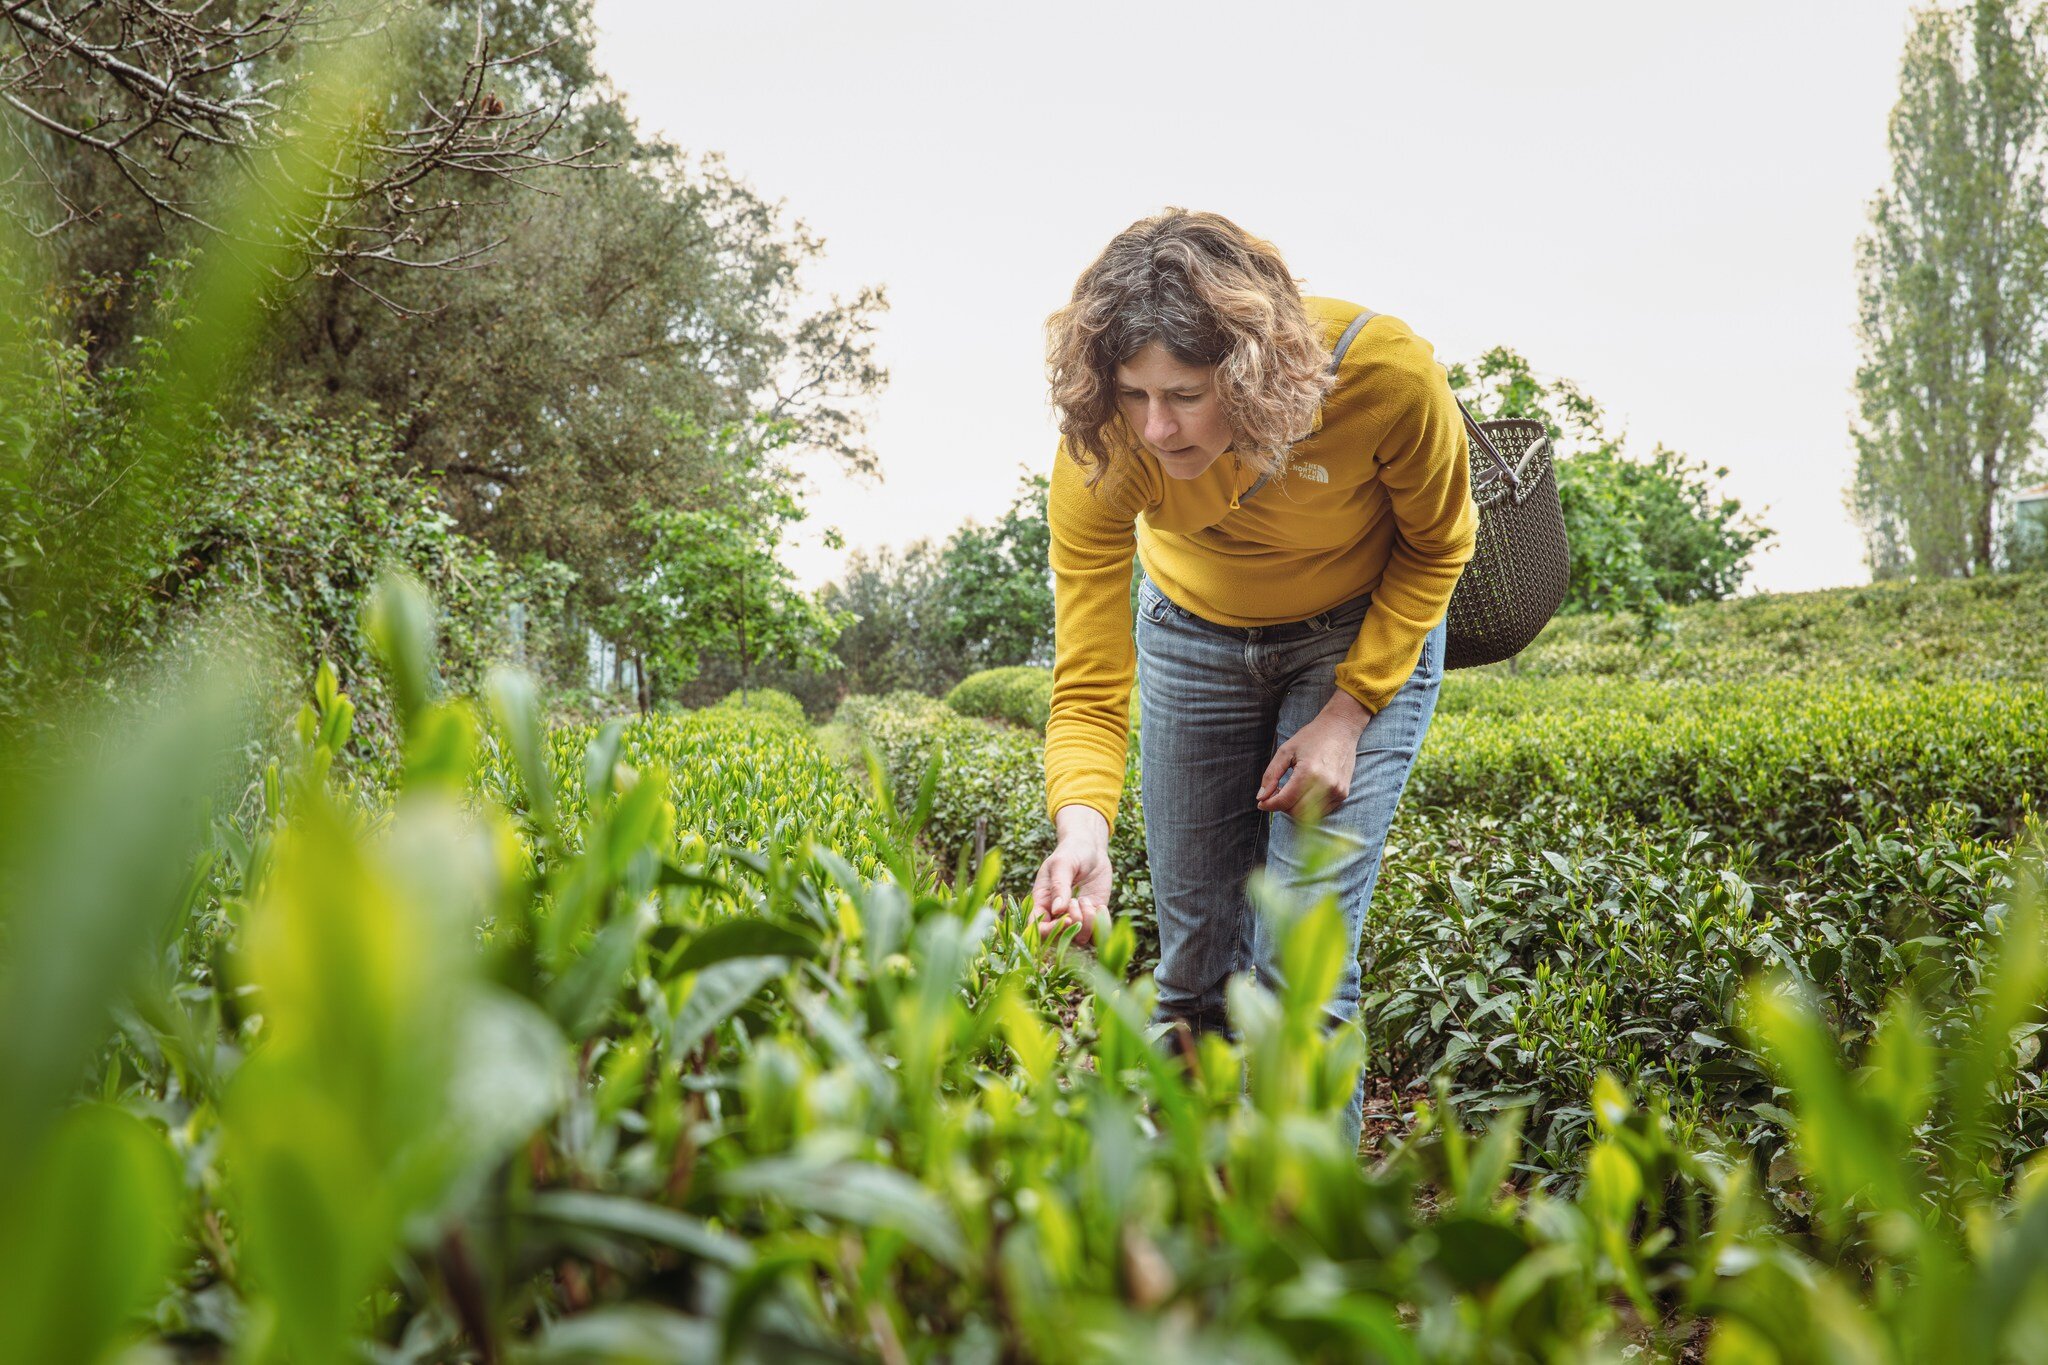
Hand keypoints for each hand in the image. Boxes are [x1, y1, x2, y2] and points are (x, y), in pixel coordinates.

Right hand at [1032, 805, 1112, 948]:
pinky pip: (1098, 935)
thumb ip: (1059, 885)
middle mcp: (1057, 915)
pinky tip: (1101, 907)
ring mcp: (1076, 917)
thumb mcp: (1062, 864)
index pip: (1038, 928)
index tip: (1066, 918)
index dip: (1050, 930)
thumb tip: (1058, 910)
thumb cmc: (1071, 852)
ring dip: (1088, 923)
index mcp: (1042, 903)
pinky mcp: (1093, 917)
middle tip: (1078, 901)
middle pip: (1060, 938)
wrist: (1091, 849)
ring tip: (1088, 901)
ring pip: (1080, 939)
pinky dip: (1102, 925)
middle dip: (1073, 923)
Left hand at [1257, 690, 1372, 818]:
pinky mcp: (1343, 794)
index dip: (1270, 805)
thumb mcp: (1285, 751)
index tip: (1261, 803)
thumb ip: (1271, 775)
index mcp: (1309, 772)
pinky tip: (1304, 793)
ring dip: (1295, 809)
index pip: (1285, 801)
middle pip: (1297, 812)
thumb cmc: (1312, 737)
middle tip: (1276, 795)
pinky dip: (1309, 808)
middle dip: (1282, 807)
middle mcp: (1326, 785)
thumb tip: (1261, 797)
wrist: (1341, 729)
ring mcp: (1337, 791)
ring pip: (1310, 816)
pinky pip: (1322, 811)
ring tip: (1290, 792)